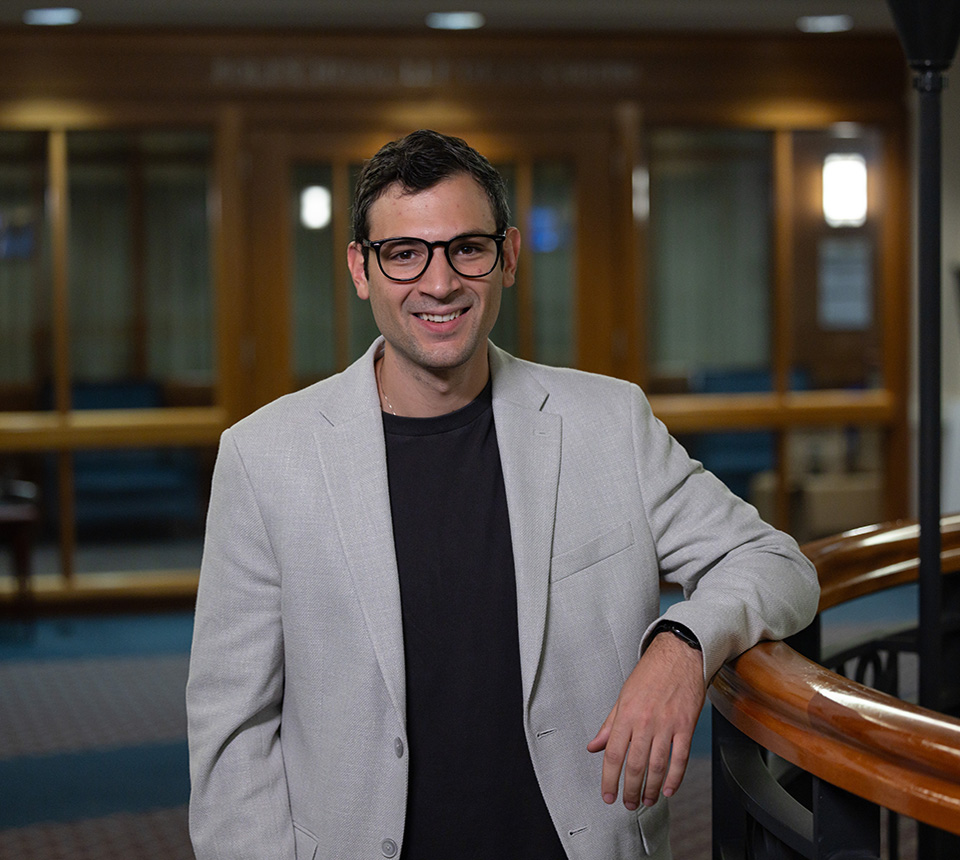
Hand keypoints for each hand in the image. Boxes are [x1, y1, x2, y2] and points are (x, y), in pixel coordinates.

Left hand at [587, 630, 705, 809]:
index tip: (607, 794)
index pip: (613, 754)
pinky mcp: (686, 726)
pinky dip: (675, 778)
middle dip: (629, 789)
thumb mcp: (623, 696)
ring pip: (657, 765)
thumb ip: (609, 724)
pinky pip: (680, 758)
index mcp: (626, 714)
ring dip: (650, 788)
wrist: (679, 655)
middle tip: (627, 803)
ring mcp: (666, 724)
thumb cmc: (650, 673)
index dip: (609, 779)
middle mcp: (645, 721)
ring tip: (646, 800)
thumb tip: (594, 745)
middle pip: (634, 765)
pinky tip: (668, 789)